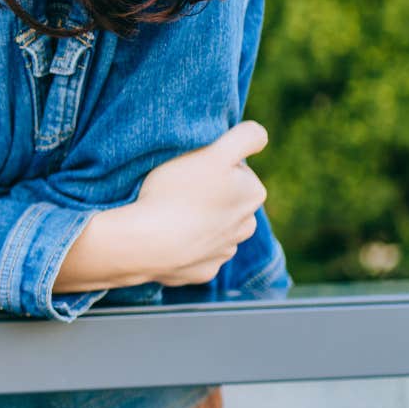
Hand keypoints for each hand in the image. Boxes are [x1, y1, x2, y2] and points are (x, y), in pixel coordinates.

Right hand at [117, 121, 270, 286]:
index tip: (193, 168)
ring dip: (198, 220)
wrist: (147, 243)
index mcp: (253, 193)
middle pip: (226, 198)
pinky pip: (196, 254)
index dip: (212, 164)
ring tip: (171, 214)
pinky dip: (185, 246)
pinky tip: (168, 237)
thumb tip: (261, 136)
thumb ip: (246, 137)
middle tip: (179, 189)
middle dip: (209, 193)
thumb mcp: (214, 153)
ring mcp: (223, 252)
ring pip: (213, 227)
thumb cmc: (178, 193)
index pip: (236, 168)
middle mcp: (246, 225)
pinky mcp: (203, 272)